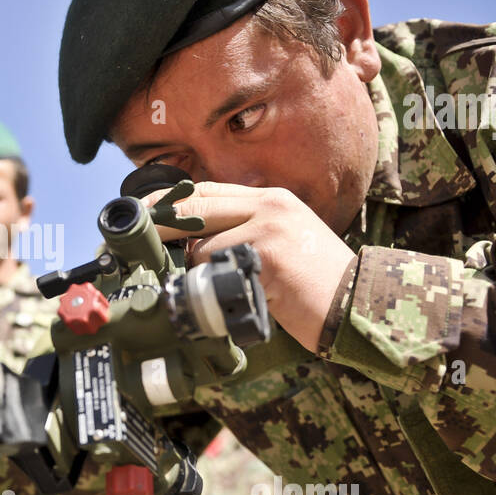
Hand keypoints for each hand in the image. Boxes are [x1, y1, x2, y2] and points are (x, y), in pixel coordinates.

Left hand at [146, 183, 355, 351]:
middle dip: (160, 222)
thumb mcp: (284, 242)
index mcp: (272, 199)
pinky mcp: (267, 253)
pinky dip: (215, 285)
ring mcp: (269, 227)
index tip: (142, 211)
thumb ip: (246, 232)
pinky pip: (218, 266)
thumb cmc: (318, 284)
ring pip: (203, 243)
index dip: (169, 200)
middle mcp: (270, 205)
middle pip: (196, 205)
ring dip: (199, 270)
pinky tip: (237, 294)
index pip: (207, 190)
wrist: (359, 304)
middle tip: (136, 239)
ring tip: (224, 287)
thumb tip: (193, 242)